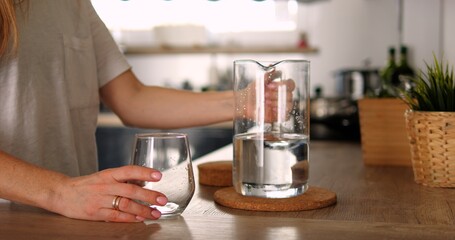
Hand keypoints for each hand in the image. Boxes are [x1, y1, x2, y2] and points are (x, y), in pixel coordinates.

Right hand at [51, 165, 166, 221]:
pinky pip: (115, 216)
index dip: (145, 172)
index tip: (158, 175)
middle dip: (149, 195)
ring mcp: (100, 200)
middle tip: (163, 200)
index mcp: (108, 174)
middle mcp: (105, 185)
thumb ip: (123, 178)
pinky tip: (139, 219)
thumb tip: (144, 179)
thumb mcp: (105, 176)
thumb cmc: (87, 185)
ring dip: (142, 210)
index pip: (129, 170)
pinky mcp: (95, 213)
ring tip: (155, 213)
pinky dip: (129, 218)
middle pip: (130, 190)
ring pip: (125, 205)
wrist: (61, 193)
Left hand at [236, 69, 295, 122]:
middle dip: (276, 94)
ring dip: (276, 103)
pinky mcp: (278, 115)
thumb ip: (266, 74)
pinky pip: (286, 115)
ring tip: (265, 102)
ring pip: (288, 105)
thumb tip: (272, 67)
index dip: (283, 85)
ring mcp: (281, 106)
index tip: (270, 85)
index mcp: (281, 87)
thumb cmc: (252, 91)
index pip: (291, 84)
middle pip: (290, 95)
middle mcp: (282, 96)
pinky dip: (280, 113)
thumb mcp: (259, 80)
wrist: (244, 102)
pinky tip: (272, 110)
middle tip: (265, 94)